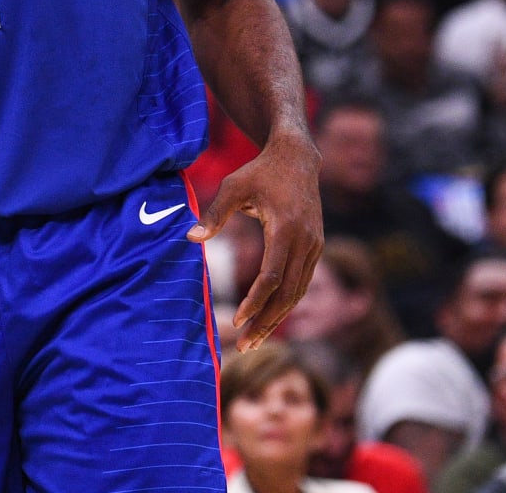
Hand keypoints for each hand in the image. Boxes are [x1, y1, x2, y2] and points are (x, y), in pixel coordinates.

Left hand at [188, 133, 322, 350]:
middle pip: (287, 293)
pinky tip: (270, 316)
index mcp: (286, 229)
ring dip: (278, 317)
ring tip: (255, 339)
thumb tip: (189, 239)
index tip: (237, 320)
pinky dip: (287, 302)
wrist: (297, 158)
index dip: (254, 301)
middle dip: (266, 321)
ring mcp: (315, 246)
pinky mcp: (316, 247)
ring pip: (298, 292)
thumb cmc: (259, 172)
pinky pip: (302, 282)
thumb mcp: (233, 187)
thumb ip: (213, 215)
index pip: (272, 277)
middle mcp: (306, 242)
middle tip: (245, 346)